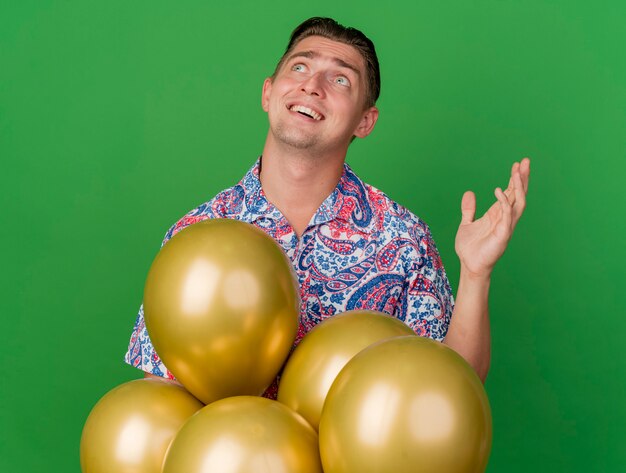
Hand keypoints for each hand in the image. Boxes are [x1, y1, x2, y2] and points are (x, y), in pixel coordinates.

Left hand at [455, 158, 529, 277]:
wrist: (469, 266)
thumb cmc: (470, 248)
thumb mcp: (466, 223)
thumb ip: (469, 209)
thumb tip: (469, 192)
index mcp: (497, 214)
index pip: (510, 193)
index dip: (514, 179)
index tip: (517, 164)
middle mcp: (505, 218)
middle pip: (519, 195)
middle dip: (522, 178)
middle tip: (525, 161)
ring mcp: (506, 226)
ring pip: (518, 203)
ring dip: (519, 188)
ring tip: (517, 173)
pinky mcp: (502, 235)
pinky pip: (506, 216)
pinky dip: (504, 203)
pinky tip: (499, 191)